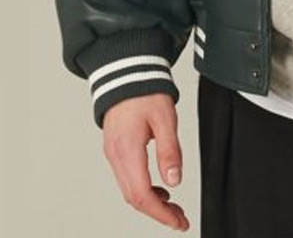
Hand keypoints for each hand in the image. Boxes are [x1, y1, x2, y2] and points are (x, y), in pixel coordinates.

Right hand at [102, 92, 189, 230]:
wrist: (126, 71)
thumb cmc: (145, 91)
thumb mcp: (165, 118)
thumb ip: (169, 150)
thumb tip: (174, 181)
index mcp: (127, 150)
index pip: (142, 195)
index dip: (160, 214)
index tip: (178, 222)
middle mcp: (116, 155)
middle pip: (134, 198)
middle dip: (157, 213)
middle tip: (180, 219)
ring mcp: (113, 153)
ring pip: (129, 189)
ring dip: (151, 203)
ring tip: (173, 207)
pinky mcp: (116, 148)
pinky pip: (127, 177)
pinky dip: (143, 188)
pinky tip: (160, 188)